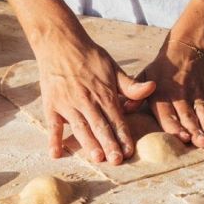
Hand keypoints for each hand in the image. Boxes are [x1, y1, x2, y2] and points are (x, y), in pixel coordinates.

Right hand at [34, 29, 154, 163]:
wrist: (61, 43)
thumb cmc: (90, 56)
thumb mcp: (113, 68)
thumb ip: (130, 85)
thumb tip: (152, 88)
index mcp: (104, 93)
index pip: (117, 119)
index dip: (124, 136)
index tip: (130, 151)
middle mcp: (87, 101)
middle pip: (100, 126)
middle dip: (109, 144)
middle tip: (117, 160)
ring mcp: (68, 103)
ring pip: (81, 127)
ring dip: (89, 143)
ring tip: (97, 158)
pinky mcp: (51, 105)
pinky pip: (53, 125)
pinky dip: (54, 139)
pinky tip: (57, 154)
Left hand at [133, 37, 203, 147]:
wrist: (185, 48)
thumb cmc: (161, 69)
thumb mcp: (144, 76)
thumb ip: (134, 94)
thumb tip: (122, 108)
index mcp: (162, 94)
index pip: (168, 114)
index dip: (174, 126)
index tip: (181, 138)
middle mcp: (181, 95)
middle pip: (188, 115)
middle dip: (194, 130)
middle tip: (199, 143)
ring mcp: (198, 93)